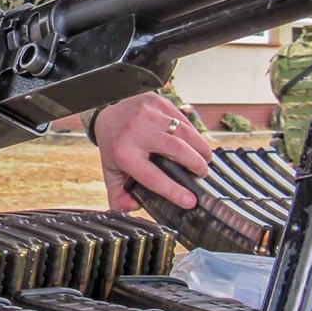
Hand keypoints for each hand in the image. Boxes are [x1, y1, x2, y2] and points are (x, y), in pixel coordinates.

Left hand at [93, 91, 212, 210]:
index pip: (153, 177)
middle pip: (176, 151)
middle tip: (202, 174)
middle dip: (196, 165)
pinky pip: (184, 120)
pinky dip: (194, 134)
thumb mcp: (111, 170)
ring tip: (205, 160)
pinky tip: (196, 143)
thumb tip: (132, 207)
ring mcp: (150, 115)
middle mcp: (138, 132)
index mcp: (124, 153)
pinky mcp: (160, 103)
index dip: (174, 191)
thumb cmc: (114, 143)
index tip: (190, 201)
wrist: (106, 109)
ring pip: (185, 133)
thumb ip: (118, 194)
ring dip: (200, 148)